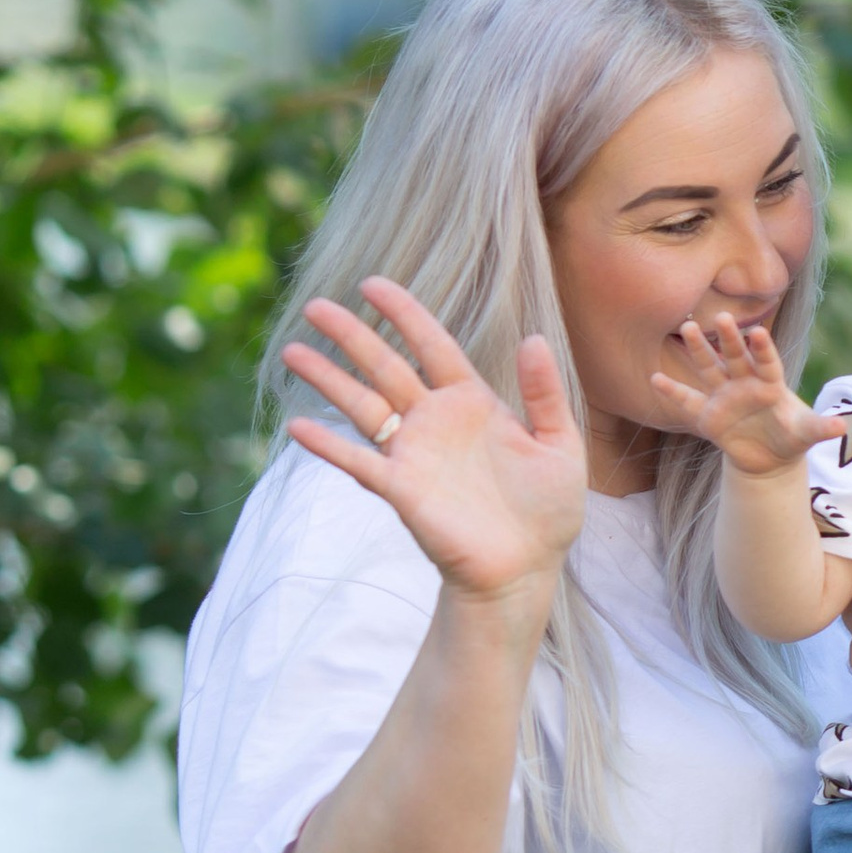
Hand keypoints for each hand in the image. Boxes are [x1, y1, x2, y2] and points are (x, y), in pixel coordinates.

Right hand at [283, 283, 585, 605]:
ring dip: (327, 380)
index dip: (404, 314)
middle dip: (351, 336)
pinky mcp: (401, 489)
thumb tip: (534, 338)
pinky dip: (328, 445)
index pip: (432, 345)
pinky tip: (297, 426)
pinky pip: (358, 461)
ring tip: (291, 351)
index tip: (372, 283)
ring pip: (361, 405)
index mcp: (472, 402)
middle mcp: (435, 421)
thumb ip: (543, 393)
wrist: (526, 569)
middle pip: (385, 367)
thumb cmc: (547, 510)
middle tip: (315, 306)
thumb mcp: (560, 445)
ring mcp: (413, 454)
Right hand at [647, 312, 830, 472]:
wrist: (770, 457)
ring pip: (709, 368)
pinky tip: (655, 379)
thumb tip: (843, 427)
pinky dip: (672, 392)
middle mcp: (745, 382)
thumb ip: (821, 428)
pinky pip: (688, 401)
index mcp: (771, 382)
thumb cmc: (791, 437)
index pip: (767, 361)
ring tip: (687, 327)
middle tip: (721, 316)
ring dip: (698, 349)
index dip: (762, 348)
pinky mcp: (708, 415)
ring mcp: (724, 395)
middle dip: (728, 338)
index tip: (758, 331)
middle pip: (735, 356)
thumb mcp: (806, 433)